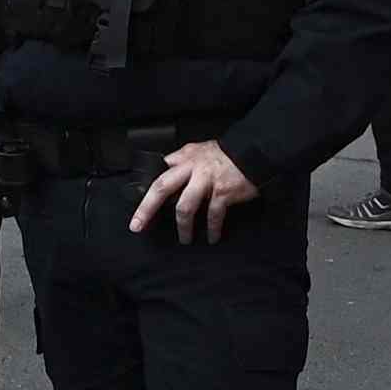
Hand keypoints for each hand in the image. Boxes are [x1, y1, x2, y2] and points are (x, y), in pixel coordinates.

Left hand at [131, 140, 257, 238]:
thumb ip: (183, 160)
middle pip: (162, 188)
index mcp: (184, 158)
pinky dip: (212, 229)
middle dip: (147, 208)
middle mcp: (192, 168)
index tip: (138, 210)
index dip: (145, 192)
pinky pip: (213, 215)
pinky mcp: (223, 192)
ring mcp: (207, 180)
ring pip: (185, 206)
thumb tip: (167, 171)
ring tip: (184, 239)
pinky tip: (212, 237)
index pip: (159, 173)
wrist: (253, 152)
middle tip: (138, 225)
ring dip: (183, 227)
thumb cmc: (226, 155)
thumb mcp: (200, 150)